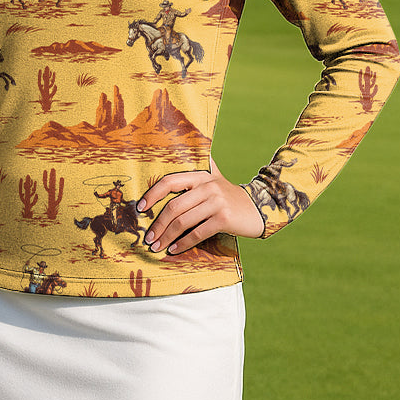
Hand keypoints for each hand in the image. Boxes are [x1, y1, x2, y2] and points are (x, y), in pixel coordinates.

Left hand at [139, 158, 263, 255]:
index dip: (153, 194)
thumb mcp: (214, 177)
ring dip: (167, 236)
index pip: (170, 181)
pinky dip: (183, 243)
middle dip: (158, 224)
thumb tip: (177, 149)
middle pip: (174, 206)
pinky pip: (198, 233)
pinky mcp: (224, 219)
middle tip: (148, 237)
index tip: (140, 207)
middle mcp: (208, 186)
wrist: (259, 208)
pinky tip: (174, 249)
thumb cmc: (228, 196)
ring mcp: (217, 203)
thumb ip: (197, 169)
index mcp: (200, 175)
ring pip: (184, 221)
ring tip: (157, 246)